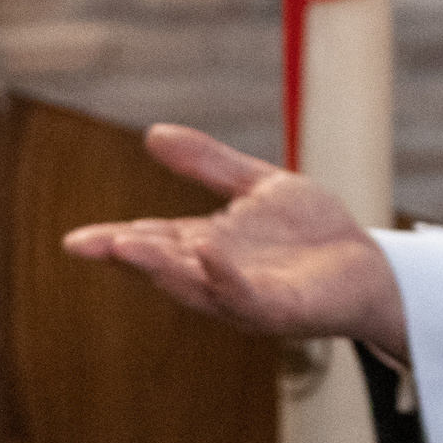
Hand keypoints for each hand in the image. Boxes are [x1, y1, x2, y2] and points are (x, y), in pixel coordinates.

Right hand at [60, 124, 407, 358]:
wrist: (368, 266)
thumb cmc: (311, 232)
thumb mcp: (259, 186)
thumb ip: (208, 164)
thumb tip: (153, 133)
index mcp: (206, 245)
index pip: (153, 240)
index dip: (114, 240)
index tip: (74, 240)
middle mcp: (217, 274)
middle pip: (164, 264)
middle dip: (128, 255)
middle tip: (90, 244)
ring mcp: (245, 295)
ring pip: (195, 285)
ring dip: (162, 269)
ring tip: (128, 246)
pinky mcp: (279, 308)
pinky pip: (246, 296)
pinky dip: (224, 276)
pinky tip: (209, 251)